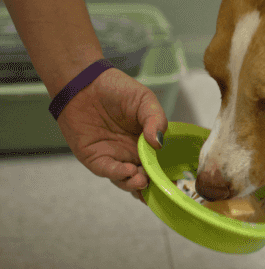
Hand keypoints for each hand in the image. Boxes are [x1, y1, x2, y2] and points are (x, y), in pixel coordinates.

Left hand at [57, 68, 167, 203]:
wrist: (84, 83)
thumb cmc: (117, 89)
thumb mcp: (145, 100)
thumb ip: (156, 120)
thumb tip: (159, 143)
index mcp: (147, 143)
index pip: (159, 164)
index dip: (166, 176)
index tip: (175, 182)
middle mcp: (131, 153)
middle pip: (144, 177)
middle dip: (151, 185)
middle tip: (157, 184)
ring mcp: (113, 157)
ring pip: (126, 180)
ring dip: (134, 184)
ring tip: (142, 180)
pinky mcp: (95, 158)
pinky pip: (107, 170)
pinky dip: (118, 174)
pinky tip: (128, 171)